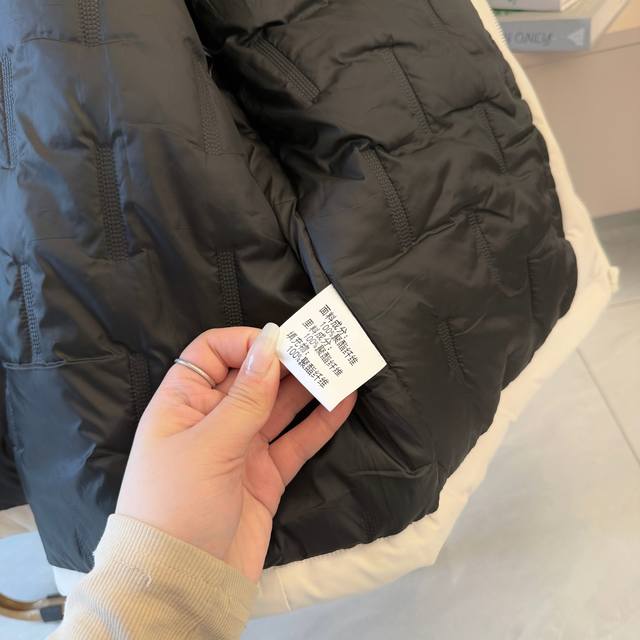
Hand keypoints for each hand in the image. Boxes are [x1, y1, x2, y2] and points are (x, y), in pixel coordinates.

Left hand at [116, 323, 356, 582]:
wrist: (183, 582)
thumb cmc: (177, 506)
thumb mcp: (209, 445)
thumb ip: (245, 396)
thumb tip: (269, 343)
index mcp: (183, 403)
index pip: (213, 353)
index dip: (245, 343)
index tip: (280, 343)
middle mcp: (212, 420)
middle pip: (252, 378)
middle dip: (285, 363)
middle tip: (321, 349)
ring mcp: (241, 448)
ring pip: (278, 408)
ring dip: (307, 389)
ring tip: (338, 368)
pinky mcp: (265, 475)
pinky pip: (296, 441)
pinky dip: (319, 423)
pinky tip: (342, 402)